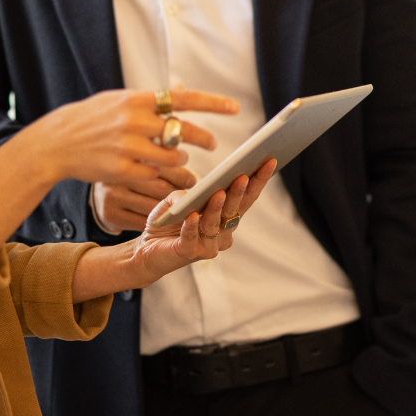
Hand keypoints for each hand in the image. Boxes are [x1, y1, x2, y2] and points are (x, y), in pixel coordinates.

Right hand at [16, 87, 235, 186]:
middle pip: (182, 131)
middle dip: (202, 138)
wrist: (56, 142)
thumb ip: (149, 99)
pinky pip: (154, 177)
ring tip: (178, 161)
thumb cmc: (90, 119)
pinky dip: (161, 177)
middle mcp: (134, 121)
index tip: (234, 108)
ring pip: (172, 158)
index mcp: (136, 99)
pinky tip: (159, 175)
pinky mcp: (122, 171)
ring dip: (180, 162)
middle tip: (213, 144)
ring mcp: (128, 147)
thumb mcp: (117, 99)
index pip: (183, 99)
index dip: (212, 103)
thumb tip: (181, 90)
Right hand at [94, 165, 196, 232]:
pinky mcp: (110, 213)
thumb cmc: (130, 175)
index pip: (165, 166)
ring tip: (180, 210)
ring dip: (170, 211)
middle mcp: (120, 173)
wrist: (98, 192)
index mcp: (130, 155)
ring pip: (153, 207)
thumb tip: (192, 175)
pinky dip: (155, 222)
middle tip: (190, 199)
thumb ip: (164, 158)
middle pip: (160, 188)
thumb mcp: (143, 160)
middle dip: (179, 196)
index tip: (194, 182)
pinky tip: (162, 220)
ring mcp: (112, 194)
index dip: (183, 176)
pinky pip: (141, 221)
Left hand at [122, 159, 278, 285]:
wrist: (146, 250)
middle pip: (235, 210)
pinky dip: (192, 226)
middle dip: (241, 192)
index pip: (246, 198)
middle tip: (244, 174)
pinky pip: (192, 237)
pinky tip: (193, 214)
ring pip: (215, 224)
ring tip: (219, 192)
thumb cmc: (167, 222)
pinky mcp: (189, 253)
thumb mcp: (176, 200)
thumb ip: (188, 194)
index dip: (258, 181)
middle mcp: (223, 233)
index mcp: (225, 218)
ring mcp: (209, 246)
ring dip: (217, 207)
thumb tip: (199, 190)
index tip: (269, 161)